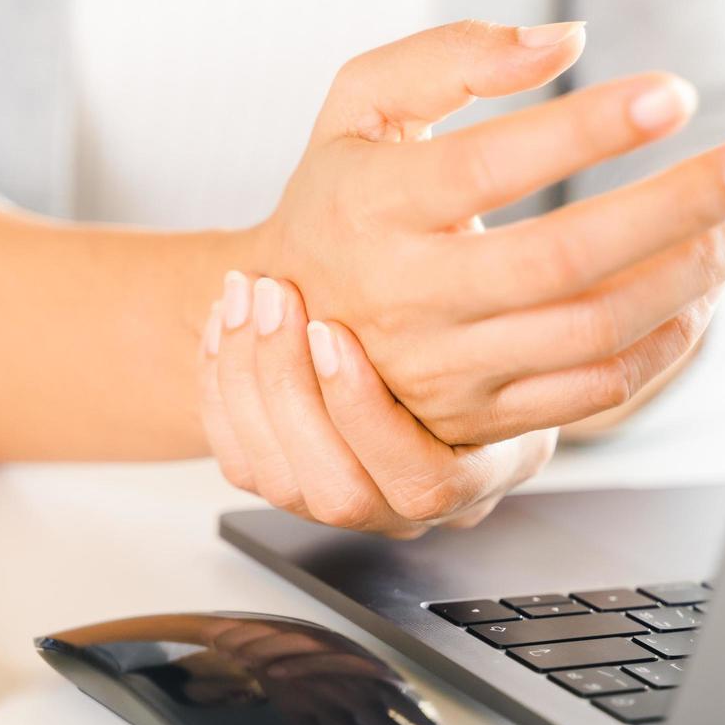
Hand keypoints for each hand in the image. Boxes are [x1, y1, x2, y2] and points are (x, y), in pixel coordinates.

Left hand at [198, 274, 554, 537]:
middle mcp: (413, 504)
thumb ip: (481, 277)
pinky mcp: (293, 483)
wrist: (421, 316)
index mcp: (484, 470)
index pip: (423, 481)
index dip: (366, 412)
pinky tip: (226, 320)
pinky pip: (240, 463)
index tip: (332, 330)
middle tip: (276, 298)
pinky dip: (220, 390)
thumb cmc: (482, 300)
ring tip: (247, 294)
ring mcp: (349, 501)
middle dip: (292, 392)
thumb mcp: (504, 292)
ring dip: (250, 383)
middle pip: (339, 492)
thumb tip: (461, 221)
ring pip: (280, 483)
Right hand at [251, 19, 724, 444]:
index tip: (676, 93)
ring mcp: (447, 366)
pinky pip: (595, 389)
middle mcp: (407, 296)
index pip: (493, 166)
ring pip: (593, 329)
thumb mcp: (361, 101)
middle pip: (565, 259)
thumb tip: (567, 41)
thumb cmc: (344, 189)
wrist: (290, 314)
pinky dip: (667, 343)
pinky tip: (706, 291)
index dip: (591, 129)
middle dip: (677, 209)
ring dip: (692, 275)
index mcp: (373, 206)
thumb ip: (450, 56)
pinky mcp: (483, 415)